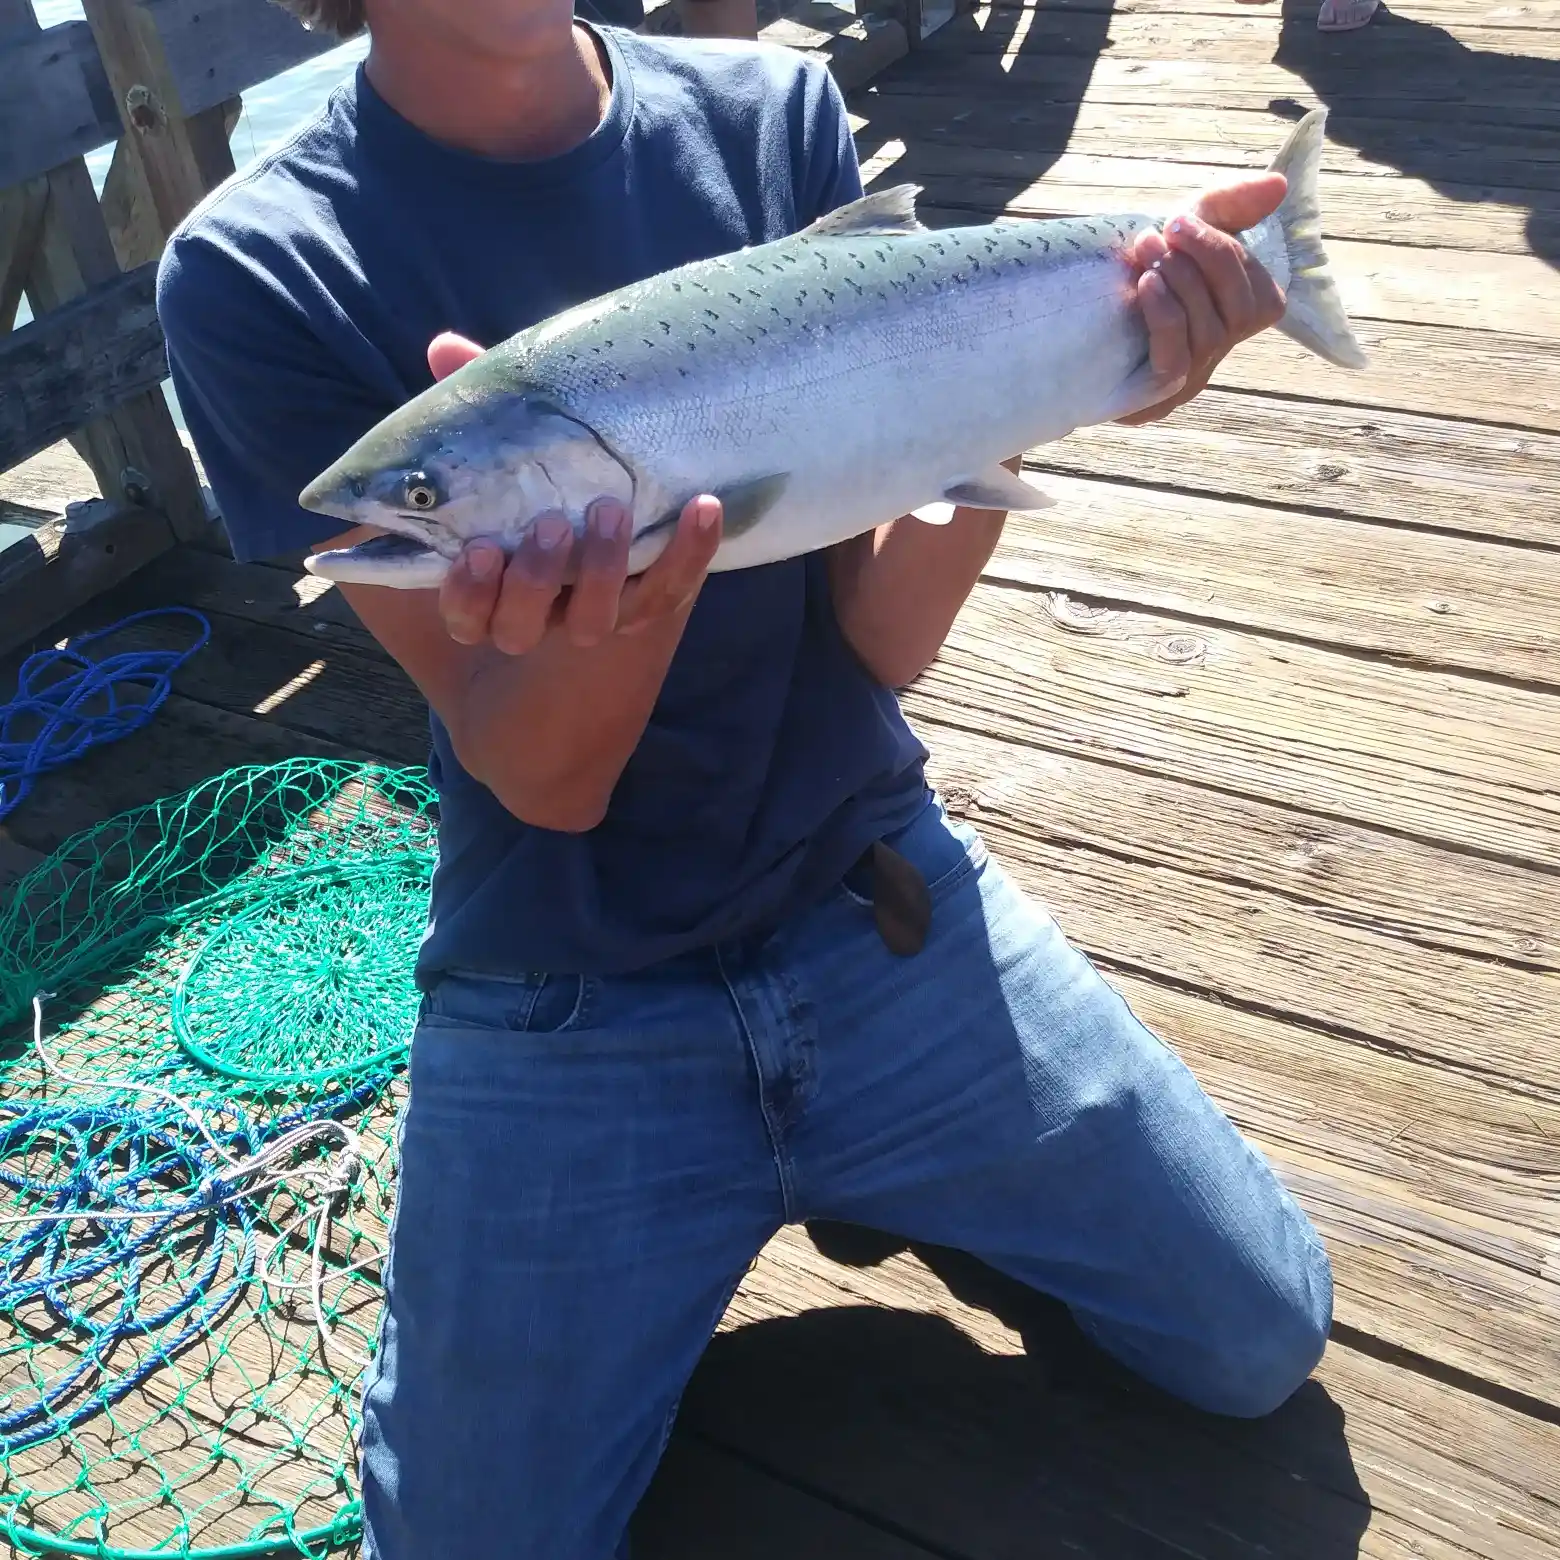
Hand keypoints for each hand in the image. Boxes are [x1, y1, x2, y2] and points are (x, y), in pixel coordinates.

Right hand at [423, 333, 723, 654]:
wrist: (619, 485)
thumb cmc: (535, 467)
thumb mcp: (506, 437)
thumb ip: (473, 403)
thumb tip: (445, 350)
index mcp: (485, 589)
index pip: (465, 615)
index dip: (469, 593)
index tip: (480, 548)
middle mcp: (533, 615)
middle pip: (522, 626)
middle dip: (535, 578)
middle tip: (552, 524)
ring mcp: (590, 612)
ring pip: (592, 621)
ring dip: (599, 570)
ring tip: (611, 509)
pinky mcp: (646, 600)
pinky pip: (666, 591)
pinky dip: (688, 553)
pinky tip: (703, 506)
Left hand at [1119, 174, 1288, 424]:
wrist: (1063, 330)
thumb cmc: (1130, 276)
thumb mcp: (1179, 234)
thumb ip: (1228, 208)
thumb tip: (1278, 184)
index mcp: (1231, 320)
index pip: (1262, 292)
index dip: (1230, 252)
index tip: (1182, 220)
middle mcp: (1217, 353)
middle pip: (1242, 310)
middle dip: (1208, 259)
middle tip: (1166, 228)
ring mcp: (1189, 381)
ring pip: (1209, 332)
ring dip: (1181, 280)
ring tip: (1146, 248)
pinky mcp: (1156, 399)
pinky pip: (1176, 361)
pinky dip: (1166, 317)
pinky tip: (1146, 286)